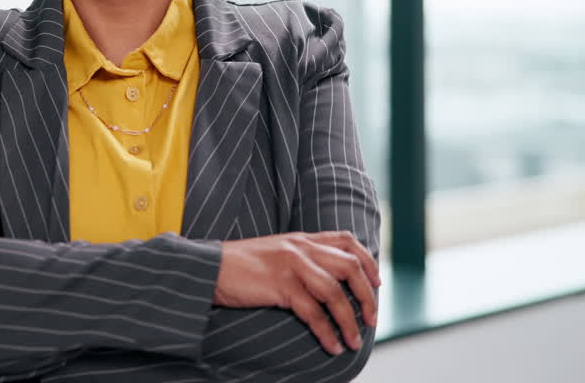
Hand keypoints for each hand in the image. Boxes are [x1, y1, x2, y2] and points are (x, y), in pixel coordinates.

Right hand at [213, 231, 379, 355]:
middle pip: (350, 267)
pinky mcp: (280, 285)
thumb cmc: (239, 266)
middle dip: (367, 296)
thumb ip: (299, 259)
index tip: (377, 283)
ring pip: (335, 293)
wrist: (208, 268)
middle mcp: (300, 248)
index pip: (347, 241)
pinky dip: (327, 332)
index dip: (367, 262)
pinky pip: (313, 312)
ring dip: (349, 321)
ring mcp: (291, 265)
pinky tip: (331, 345)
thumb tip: (325, 281)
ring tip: (353, 341)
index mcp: (301, 239)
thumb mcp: (274, 253)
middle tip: (371, 319)